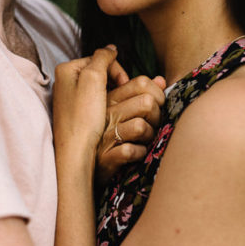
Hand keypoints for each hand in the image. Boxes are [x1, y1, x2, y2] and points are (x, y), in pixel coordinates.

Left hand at [52, 46, 125, 156]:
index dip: (117, 69)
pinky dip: (105, 105)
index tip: (125, 84)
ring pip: (99, 87)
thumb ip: (102, 58)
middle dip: (114, 82)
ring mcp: (69, 98)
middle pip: (99, 72)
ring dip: (112, 94)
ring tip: (115, 107)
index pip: (100, 58)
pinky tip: (107, 116)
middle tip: (122, 96)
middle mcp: (65, 81)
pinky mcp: (75, 113)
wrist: (75, 151)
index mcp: (67, 69)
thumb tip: (111, 48)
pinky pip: (95, 101)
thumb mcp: (93, 79)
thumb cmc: (83, 116)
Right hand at [95, 73, 166, 187]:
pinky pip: (130, 150)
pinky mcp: (105, 157)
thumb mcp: (121, 110)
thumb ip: (140, 93)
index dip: (157, 94)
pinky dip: (139, 153)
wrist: (84, 165)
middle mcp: (106, 114)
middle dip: (157, 116)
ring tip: (145, 140)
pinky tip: (136, 154)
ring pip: (140, 126)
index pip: (141, 82)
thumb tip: (161, 80)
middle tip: (153, 125)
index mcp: (111, 99)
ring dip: (150, 135)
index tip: (157, 105)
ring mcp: (105, 136)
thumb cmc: (108, 136)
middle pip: (146, 103)